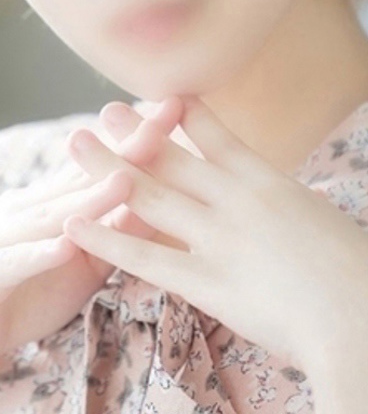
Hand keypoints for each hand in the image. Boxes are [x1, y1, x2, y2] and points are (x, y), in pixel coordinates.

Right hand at [0, 130, 167, 386]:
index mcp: (52, 204)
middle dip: (125, 150)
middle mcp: (27, 209)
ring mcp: (2, 237)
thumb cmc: (29, 291)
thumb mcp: (84, 262)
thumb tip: (168, 204)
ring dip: (89, 199)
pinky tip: (65, 245)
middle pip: (82, 177)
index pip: (102, 166)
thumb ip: (117, 232)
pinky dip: (40, 253)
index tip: (178, 110)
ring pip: (52, 215)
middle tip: (162, 122)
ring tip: (127, 180)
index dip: (139, 139)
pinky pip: (15, 261)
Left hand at [62, 95, 367, 378]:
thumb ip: (284, 206)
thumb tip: (278, 201)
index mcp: (268, 182)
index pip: (219, 136)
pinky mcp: (205, 282)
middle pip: (172, 156)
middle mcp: (235, 200)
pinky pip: (145, 257)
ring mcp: (216, 238)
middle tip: (106, 110)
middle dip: (136, 131)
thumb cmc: (357, 274)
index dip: (186, 114)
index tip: (163, 95)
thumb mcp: (317, 220)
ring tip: (76, 143)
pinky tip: (73, 225)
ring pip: (149, 193)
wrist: (361, 319)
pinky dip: (105, 239)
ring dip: (107, 167)